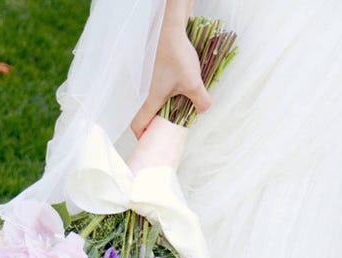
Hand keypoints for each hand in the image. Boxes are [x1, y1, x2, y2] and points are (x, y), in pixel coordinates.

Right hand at [131, 2, 211, 138]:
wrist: (172, 31)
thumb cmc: (177, 58)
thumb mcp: (193, 83)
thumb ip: (200, 101)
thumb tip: (203, 110)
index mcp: (152, 100)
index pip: (138, 124)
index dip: (142, 136)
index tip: (151, 142)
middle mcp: (150, 94)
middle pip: (148, 117)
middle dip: (157, 126)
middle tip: (171, 131)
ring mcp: (155, 83)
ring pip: (157, 104)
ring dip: (167, 112)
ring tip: (182, 113)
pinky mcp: (162, 75)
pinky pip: (164, 92)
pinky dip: (172, 99)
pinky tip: (186, 94)